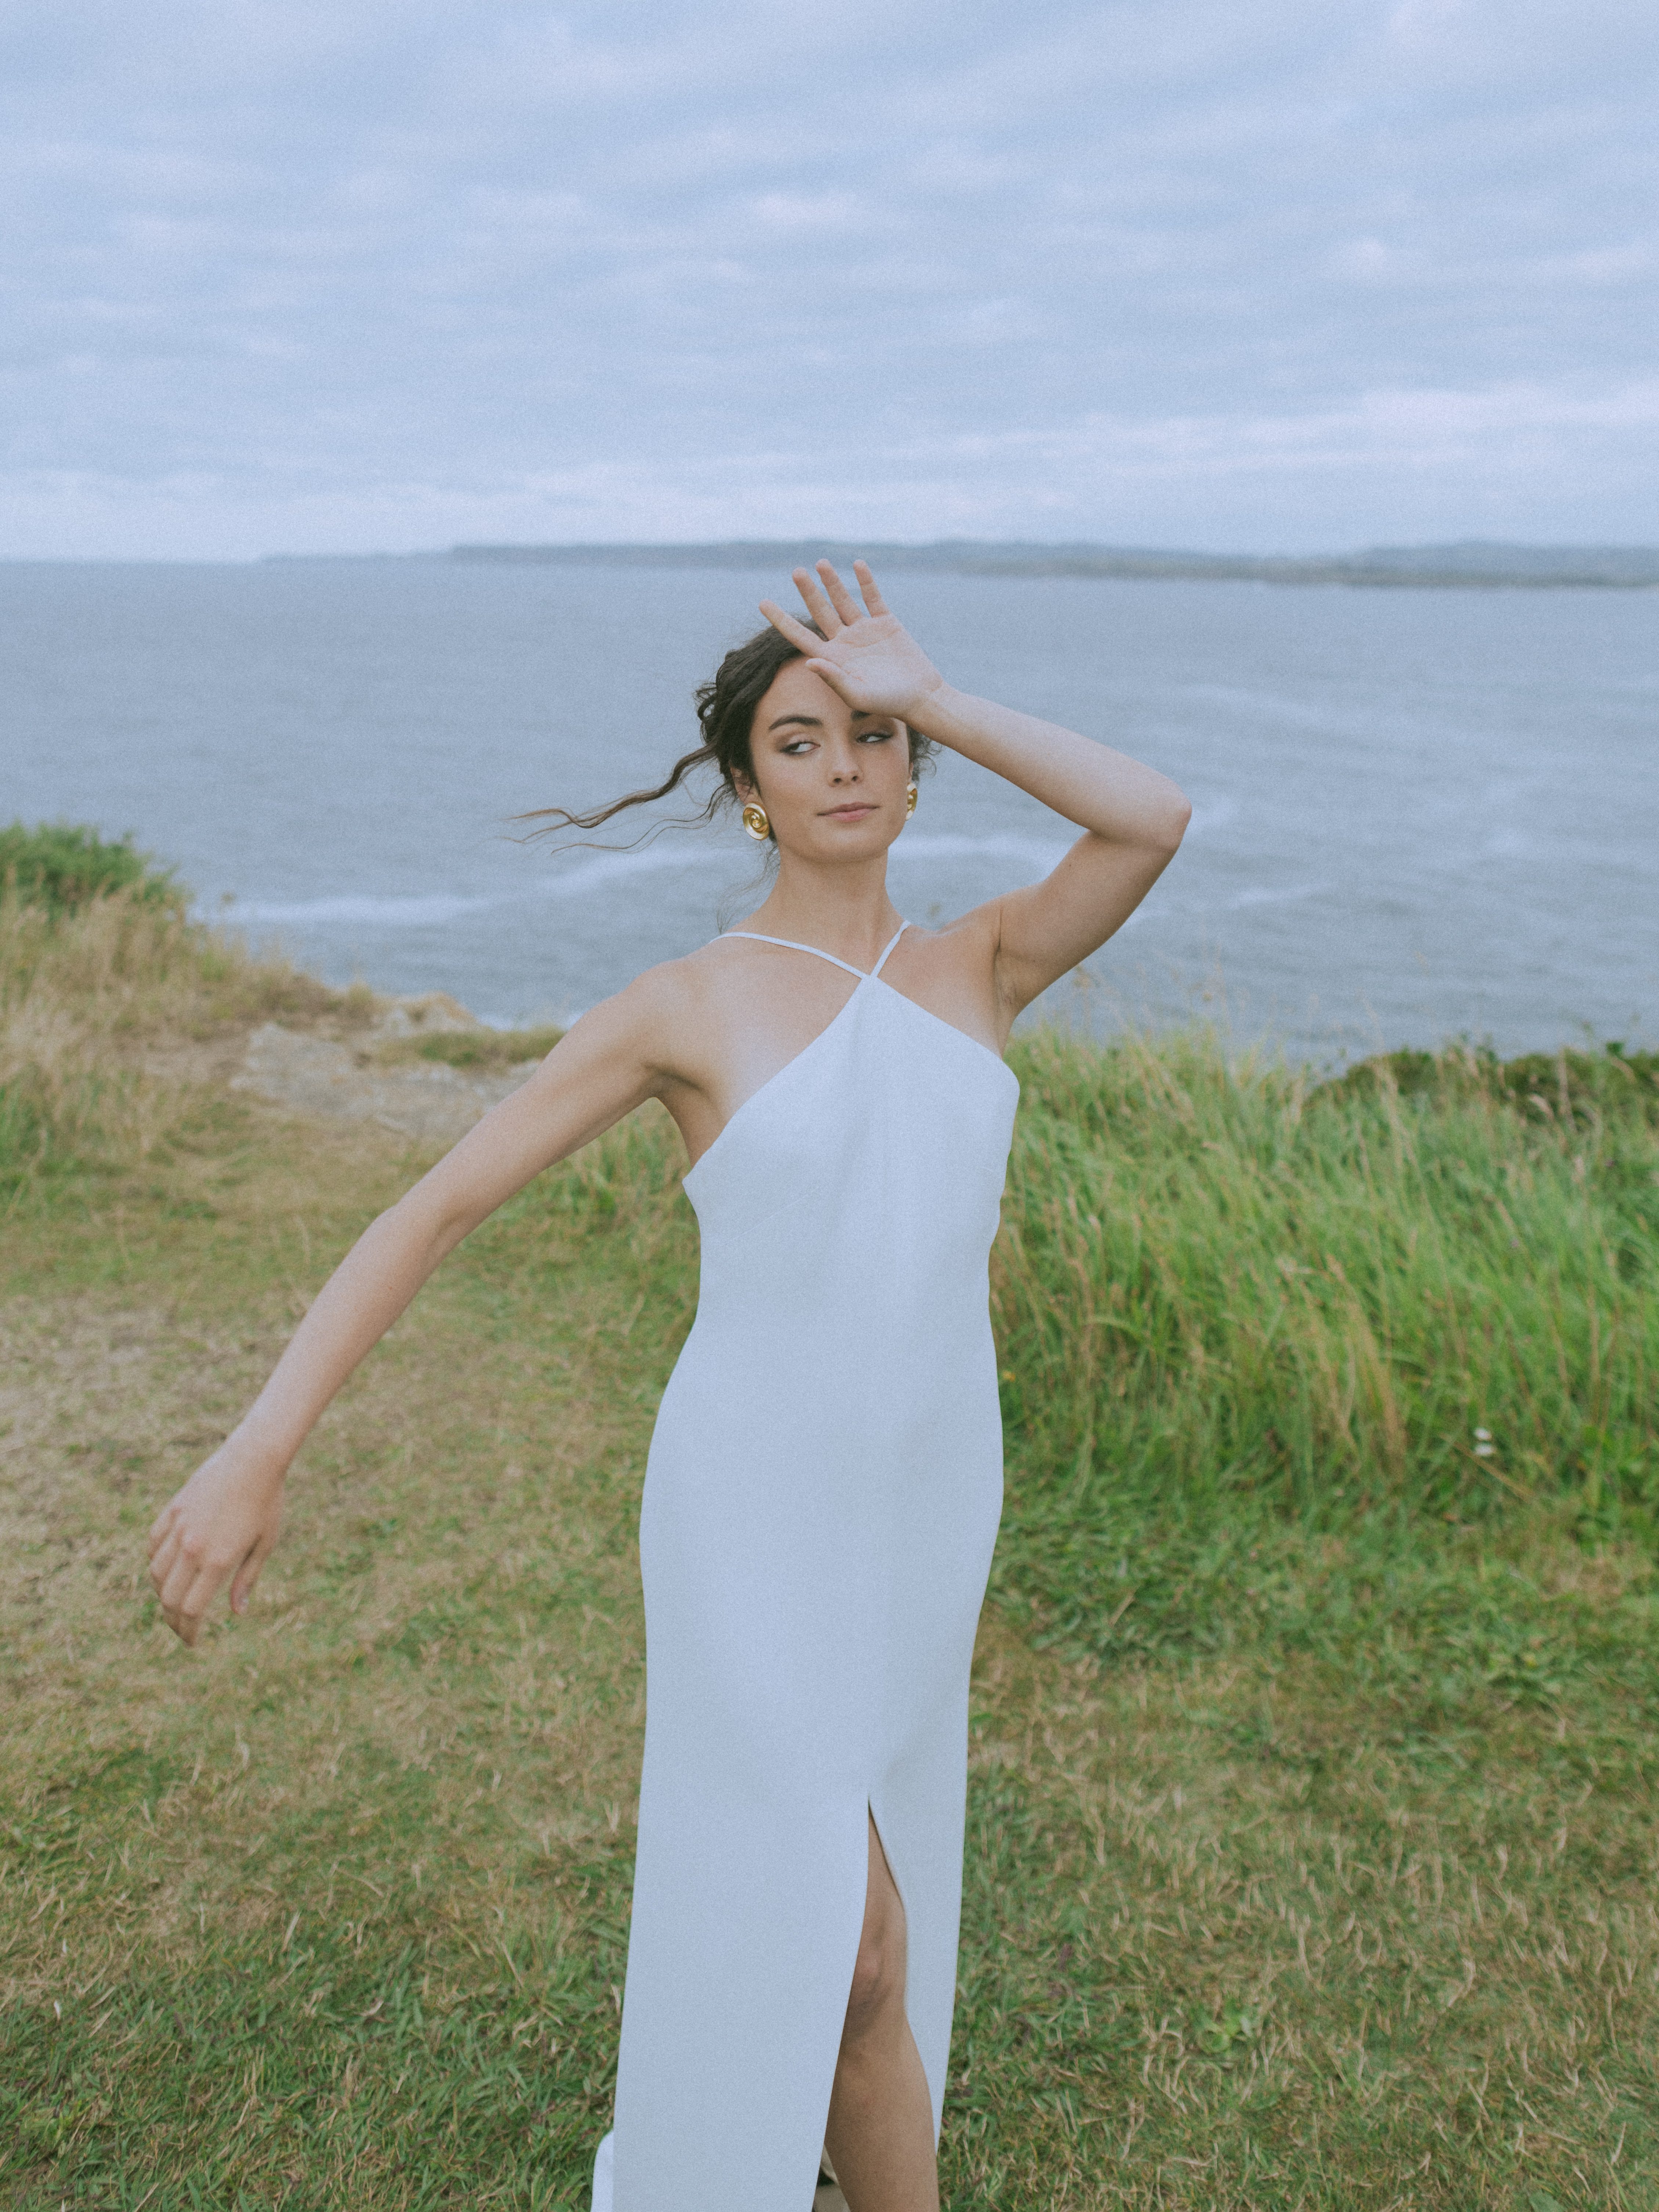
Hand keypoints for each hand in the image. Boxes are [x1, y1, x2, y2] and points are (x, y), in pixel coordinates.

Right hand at [147, 1436, 285, 1646]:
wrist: (253, 1459)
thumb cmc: (267, 1502)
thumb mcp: (265, 1543)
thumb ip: (246, 1579)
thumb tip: (237, 1612)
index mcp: (217, 1560)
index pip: (191, 1609)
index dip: (188, 1631)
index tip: (192, 1642)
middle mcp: (192, 1547)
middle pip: (168, 1597)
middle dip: (173, 1619)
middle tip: (182, 1628)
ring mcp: (179, 1527)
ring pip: (156, 1573)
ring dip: (161, 1593)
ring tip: (174, 1602)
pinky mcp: (173, 1510)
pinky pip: (153, 1545)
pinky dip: (155, 1562)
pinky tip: (165, 1570)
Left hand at [759, 560, 946, 724]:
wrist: (921, 697)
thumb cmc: (888, 703)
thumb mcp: (858, 695)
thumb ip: (834, 680)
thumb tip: (809, 662)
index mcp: (832, 658)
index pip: (800, 636)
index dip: (781, 620)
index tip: (763, 603)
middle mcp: (845, 642)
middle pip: (820, 612)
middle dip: (808, 592)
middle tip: (796, 571)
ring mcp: (865, 631)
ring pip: (843, 600)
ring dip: (832, 582)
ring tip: (821, 563)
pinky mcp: (886, 623)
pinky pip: (873, 597)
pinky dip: (866, 581)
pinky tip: (857, 565)